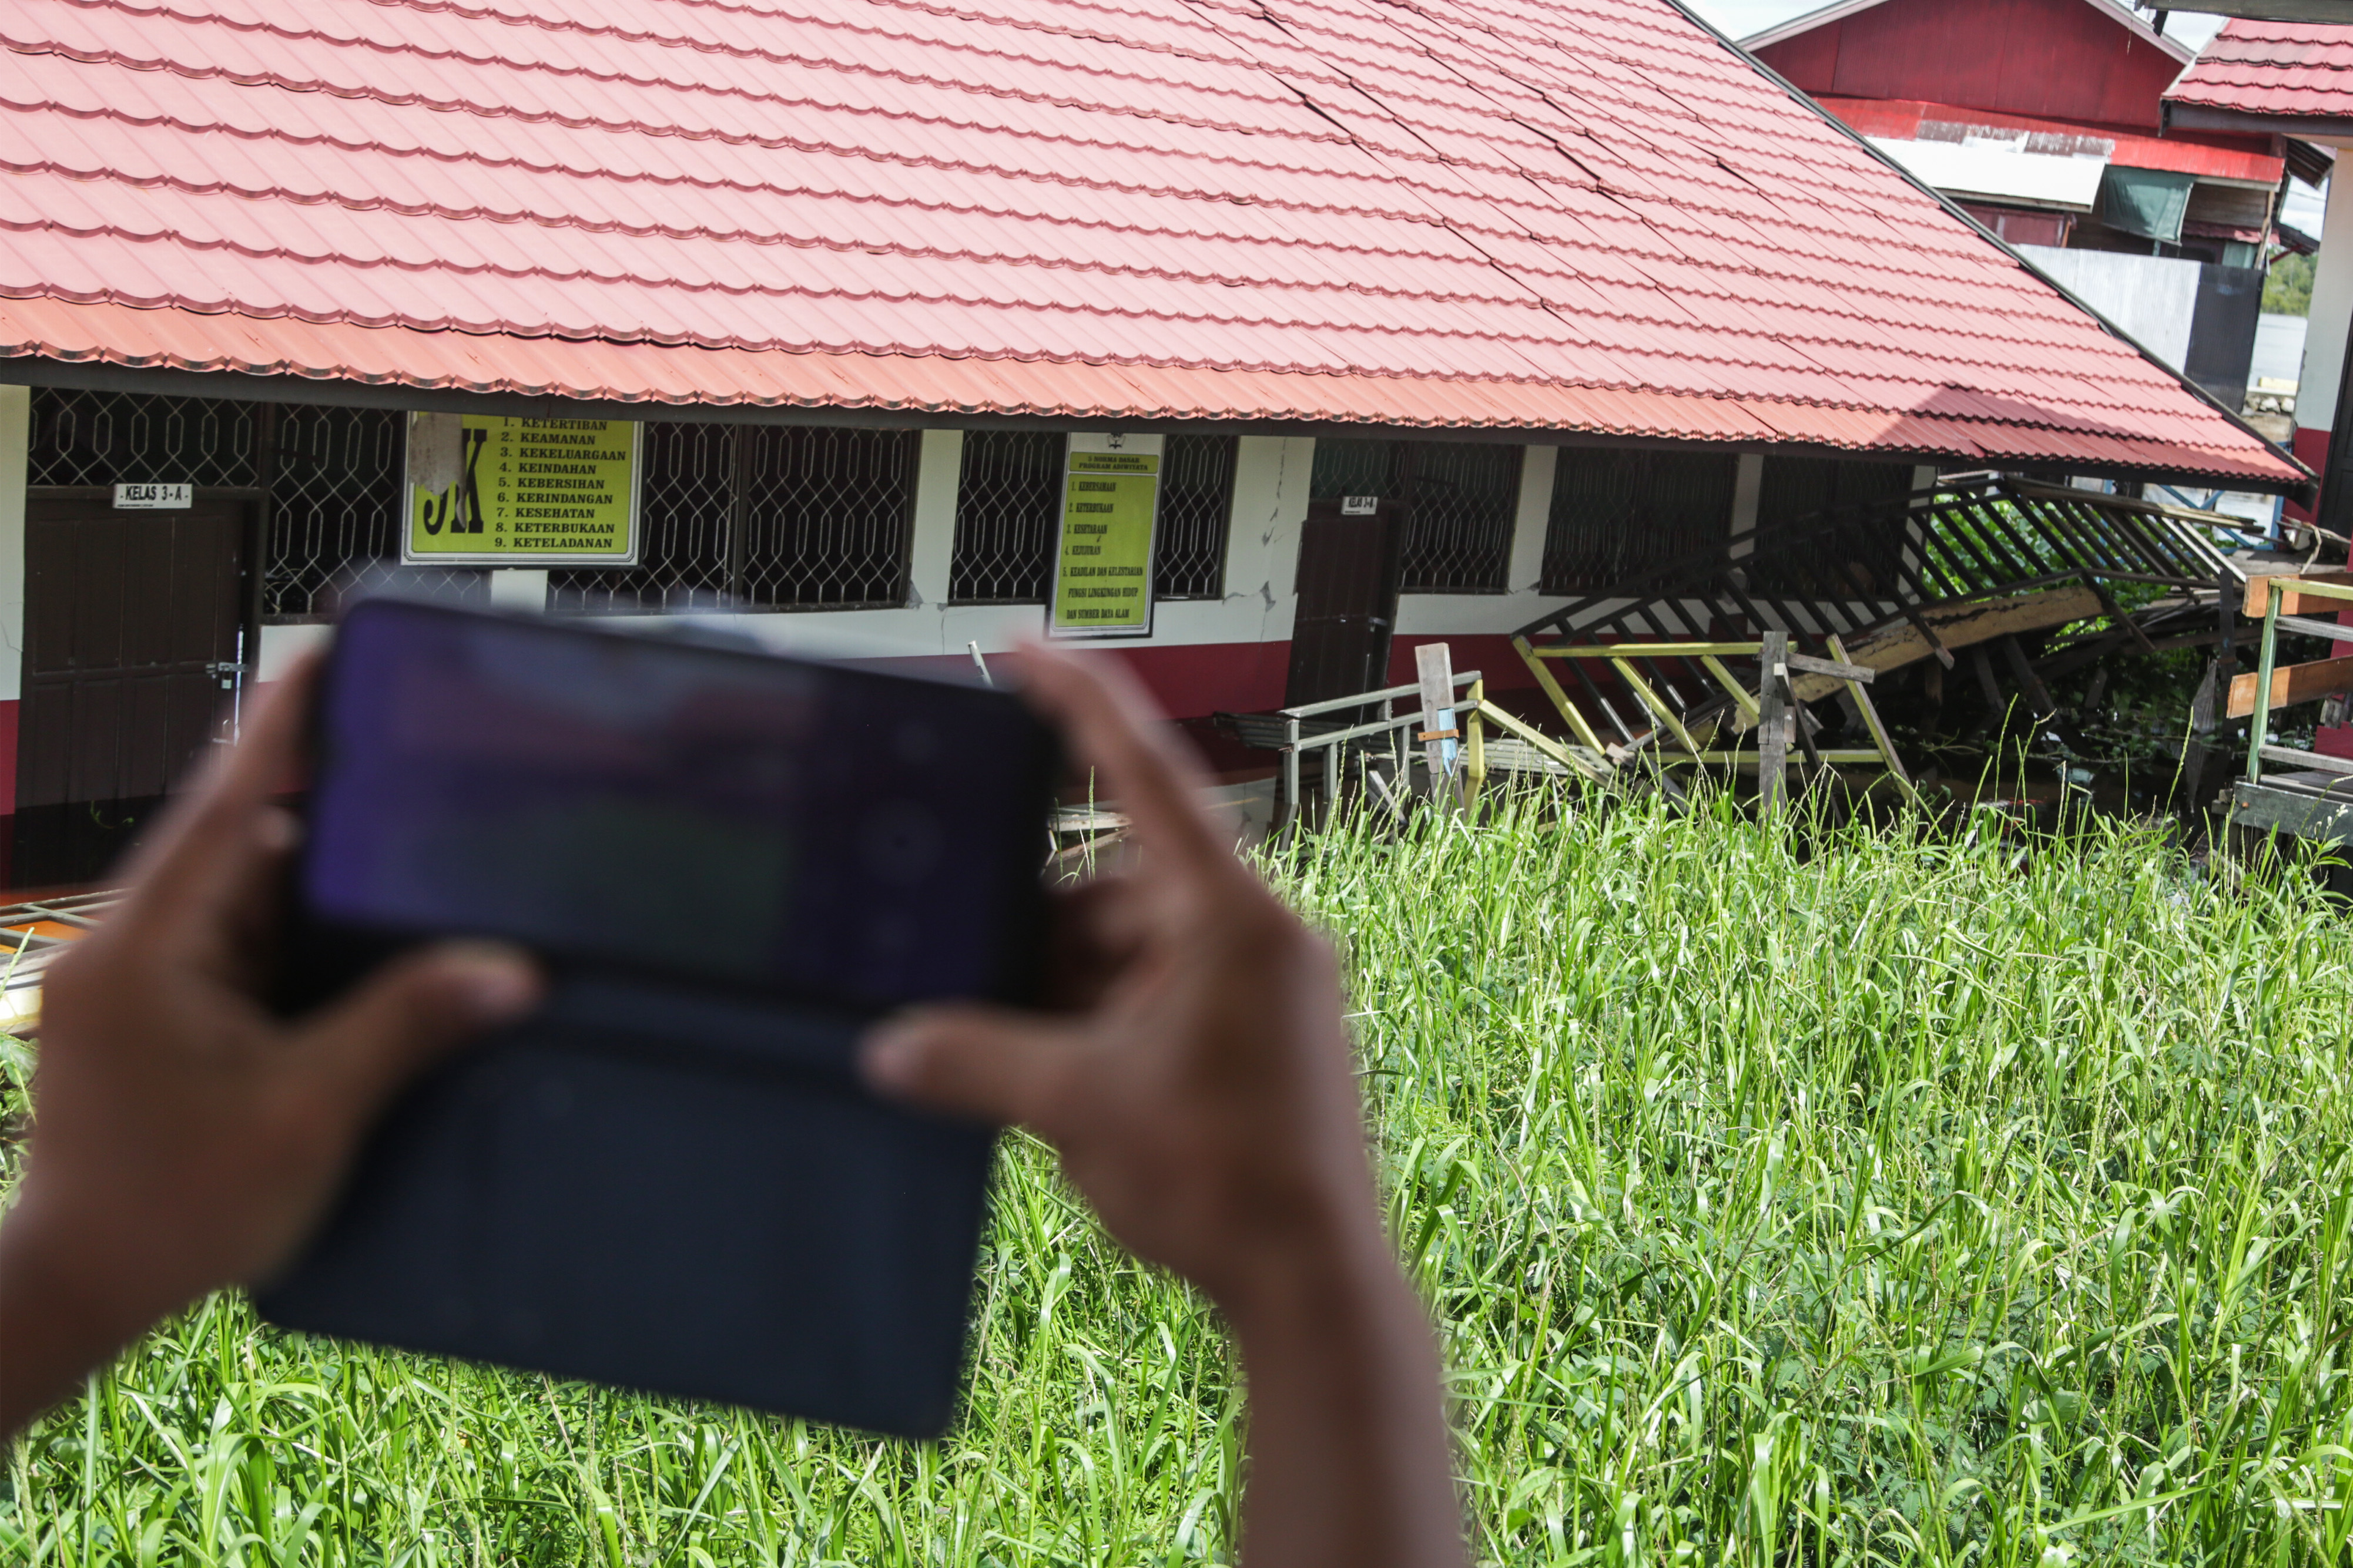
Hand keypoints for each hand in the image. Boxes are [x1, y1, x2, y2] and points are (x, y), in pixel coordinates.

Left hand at [0, 656, 540, 1439]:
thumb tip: (511, 969)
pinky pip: (227, 936)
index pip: (221, 806)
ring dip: (303, 856)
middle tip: (393, 731)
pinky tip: (350, 912)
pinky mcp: (147, 1014)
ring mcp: (131, 979)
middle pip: (227, 834)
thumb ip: (406, 1023)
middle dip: (309, 783)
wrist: (78, 1289)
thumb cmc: (175, 1208)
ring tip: (390, 812)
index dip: (275, 728)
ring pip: (230, 887)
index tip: (318, 653)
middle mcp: (126, 945)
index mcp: (147, 948)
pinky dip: (286, 916)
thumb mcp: (308, 1112)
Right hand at [861, 647, 1464, 1567]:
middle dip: (1039, 931)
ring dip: (1063, 990)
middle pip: (1116, 890)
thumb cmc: (1227, 1179)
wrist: (1314, 1281)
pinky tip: (1048, 1075)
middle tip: (967, 963)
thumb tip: (887, 1048)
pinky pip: (1155, 999)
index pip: (1144, 773)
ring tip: (1009, 1052)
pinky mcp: (1256, 1037)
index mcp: (1229, 914)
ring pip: (1128, 953)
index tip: (1025, 644)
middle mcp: (1254, 934)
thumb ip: (976, 1061)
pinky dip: (1098, 1024)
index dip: (1078, 701)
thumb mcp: (1077, 1106)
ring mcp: (1260, 987)